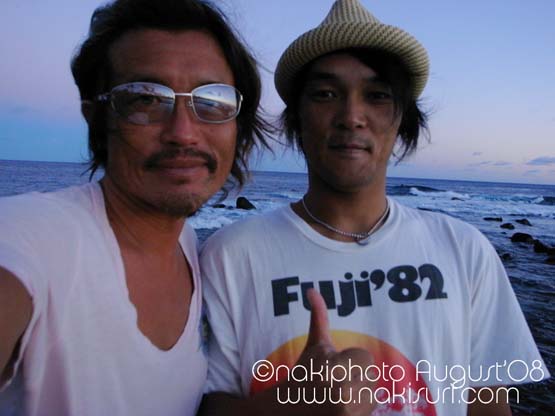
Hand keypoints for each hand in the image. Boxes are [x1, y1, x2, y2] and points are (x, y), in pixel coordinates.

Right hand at [294, 288, 375, 414]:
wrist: (286, 412)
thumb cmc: (304, 374)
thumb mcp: (313, 347)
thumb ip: (318, 317)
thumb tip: (312, 290)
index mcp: (331, 366)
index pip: (366, 358)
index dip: (350, 361)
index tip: (333, 369)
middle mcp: (340, 390)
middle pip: (371, 377)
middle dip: (356, 379)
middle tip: (334, 384)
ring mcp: (345, 412)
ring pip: (373, 396)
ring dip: (360, 396)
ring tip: (337, 398)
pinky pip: (369, 409)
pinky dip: (359, 410)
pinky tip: (340, 409)